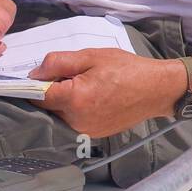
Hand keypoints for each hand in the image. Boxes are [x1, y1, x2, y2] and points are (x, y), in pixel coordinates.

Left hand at [28, 48, 183, 137]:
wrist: (156, 90)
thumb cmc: (127, 69)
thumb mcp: (91, 56)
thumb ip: (58, 63)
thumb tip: (35, 73)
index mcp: (74, 99)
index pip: (36, 95)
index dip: (34, 83)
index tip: (40, 75)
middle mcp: (76, 120)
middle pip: (47, 107)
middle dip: (52, 92)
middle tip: (71, 76)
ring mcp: (85, 130)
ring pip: (60, 115)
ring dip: (64, 102)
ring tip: (86, 86)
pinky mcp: (94, 134)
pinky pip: (74, 121)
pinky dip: (76, 110)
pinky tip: (94, 98)